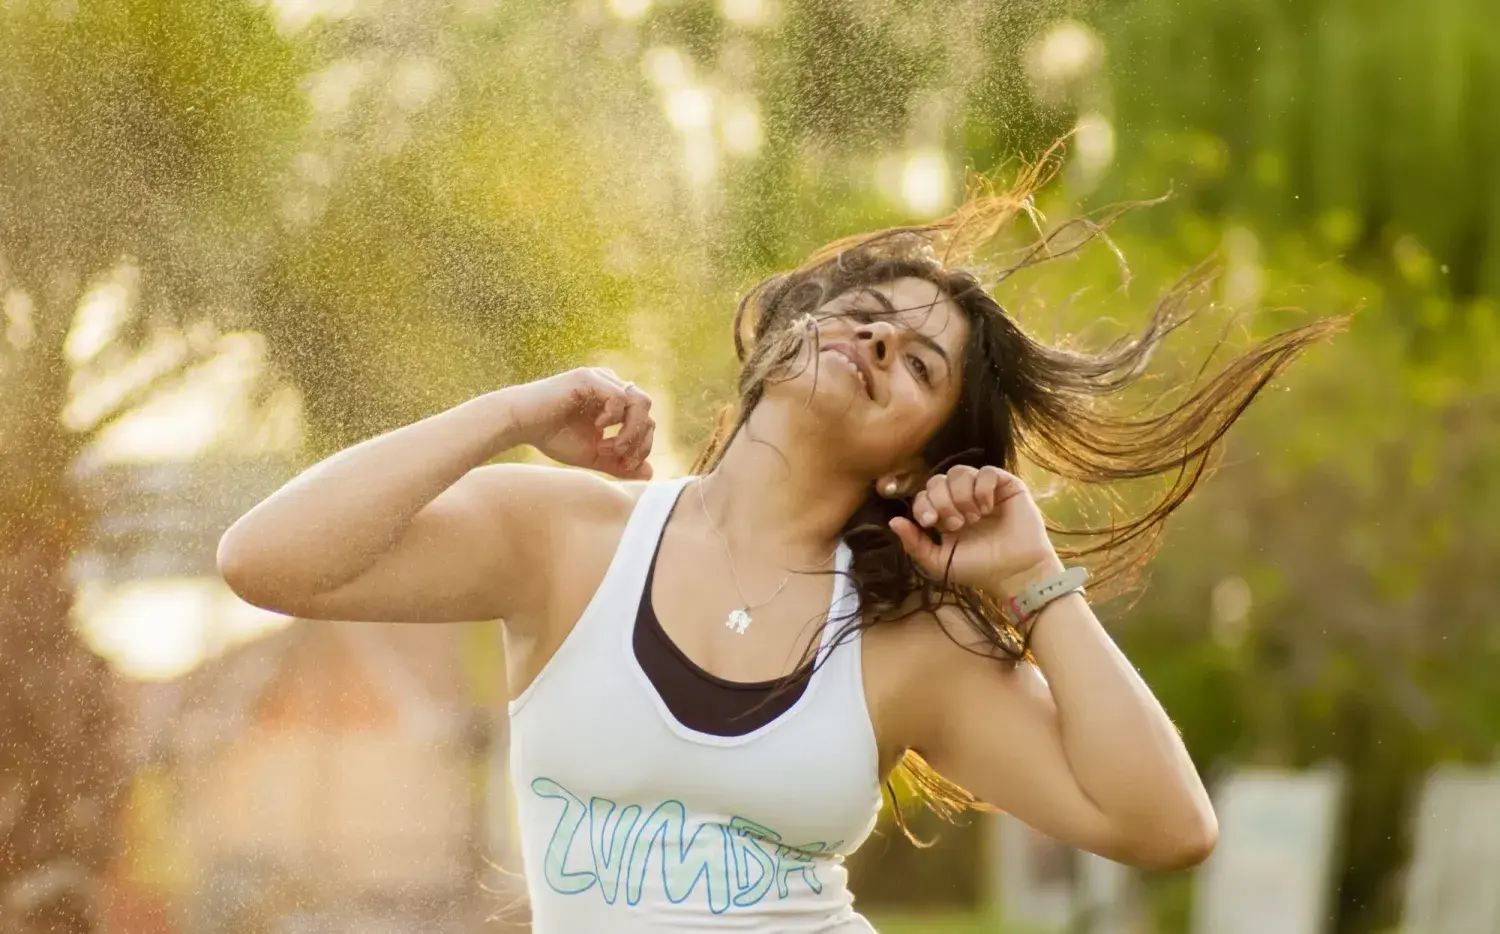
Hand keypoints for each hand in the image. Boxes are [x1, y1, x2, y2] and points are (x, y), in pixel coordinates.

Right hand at [500, 367, 654, 478]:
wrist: (520, 424)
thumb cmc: (552, 437)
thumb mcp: (592, 455)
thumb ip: (619, 463)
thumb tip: (650, 474)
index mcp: (614, 402)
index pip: (646, 420)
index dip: (642, 446)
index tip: (624, 464)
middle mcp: (611, 386)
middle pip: (647, 410)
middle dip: (639, 440)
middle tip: (619, 456)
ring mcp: (601, 379)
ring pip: (639, 401)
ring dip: (631, 430)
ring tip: (610, 446)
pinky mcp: (588, 378)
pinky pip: (619, 396)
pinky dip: (614, 417)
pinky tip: (598, 427)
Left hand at [888, 466, 1061, 595]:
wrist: (1016, 573)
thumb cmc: (980, 569)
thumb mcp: (940, 562)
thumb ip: (915, 543)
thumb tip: (892, 521)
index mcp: (946, 514)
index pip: (924, 494)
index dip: (923, 504)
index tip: (930, 523)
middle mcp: (963, 499)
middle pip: (938, 480)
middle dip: (942, 501)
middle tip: (956, 524)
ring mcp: (984, 491)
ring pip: (960, 472)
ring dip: (961, 496)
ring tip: (973, 517)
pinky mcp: (1006, 486)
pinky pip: (987, 471)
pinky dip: (982, 488)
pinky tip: (987, 508)